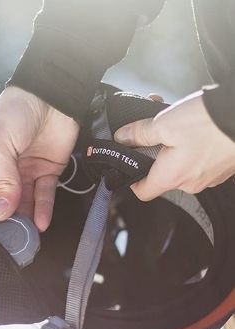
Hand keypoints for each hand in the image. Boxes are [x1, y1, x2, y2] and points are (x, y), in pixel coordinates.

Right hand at [0, 86, 78, 230]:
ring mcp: (25, 172)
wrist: (49, 95)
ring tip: (27, 237)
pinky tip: (42, 223)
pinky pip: (43, 195)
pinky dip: (43, 209)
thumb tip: (2, 212)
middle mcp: (2, 170)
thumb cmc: (13, 112)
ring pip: (24, 202)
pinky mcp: (46, 171)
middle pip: (1, 202)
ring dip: (25, 219)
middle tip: (9, 239)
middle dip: (5, 221)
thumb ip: (3, 180)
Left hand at [114, 91, 234, 200]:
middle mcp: (191, 182)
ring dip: (170, 143)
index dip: (131, 180)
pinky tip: (190, 123)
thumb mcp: (163, 124)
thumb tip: (122, 138)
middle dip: (151, 151)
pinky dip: (189, 143)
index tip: (127, 166)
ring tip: (169, 120)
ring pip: (180, 163)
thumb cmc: (208, 123)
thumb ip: (139, 134)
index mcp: (172, 177)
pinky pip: (198, 158)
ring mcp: (209, 176)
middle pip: (160, 174)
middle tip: (148, 130)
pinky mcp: (221, 166)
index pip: (143, 192)